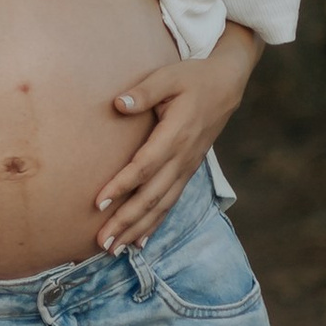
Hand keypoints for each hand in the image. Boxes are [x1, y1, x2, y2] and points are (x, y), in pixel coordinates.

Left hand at [94, 27, 261, 249]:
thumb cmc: (193, 78)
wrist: (227, 85)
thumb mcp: (169, 76)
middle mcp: (183, 157)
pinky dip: (155, 224)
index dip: (122, 186)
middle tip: (102, 242)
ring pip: (161, 205)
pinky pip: (171, 202)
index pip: (145, 167)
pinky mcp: (188, 171)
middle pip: (152, 196)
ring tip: (114, 250)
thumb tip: (118, 104)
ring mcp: (187, 167)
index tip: (98, 203)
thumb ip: (144, 91)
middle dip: (126, 221)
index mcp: (176, 134)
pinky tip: (140, 241)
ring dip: (138, 229)